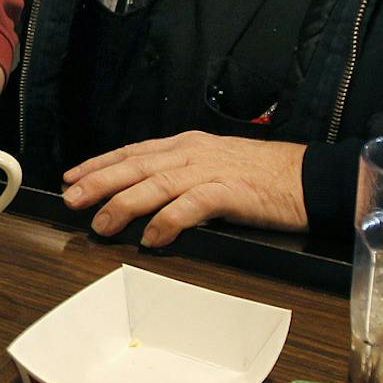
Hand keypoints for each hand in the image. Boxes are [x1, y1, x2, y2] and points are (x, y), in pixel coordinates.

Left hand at [60, 132, 307, 246]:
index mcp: (186, 145)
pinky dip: (168, 221)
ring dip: (124, 204)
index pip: (133, 152)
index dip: (100, 164)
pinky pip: (190, 206)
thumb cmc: (265, 176)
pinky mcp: (229, 191)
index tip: (73, 177)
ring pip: (155, 184)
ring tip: (101, 224)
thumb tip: (148, 196)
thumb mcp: (215, 165)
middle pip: (135, 165)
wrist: (310, 178)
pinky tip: (151, 238)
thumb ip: (182, 175)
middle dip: (99, 182)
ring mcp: (210, 170)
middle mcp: (192, 153)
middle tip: (72, 199)